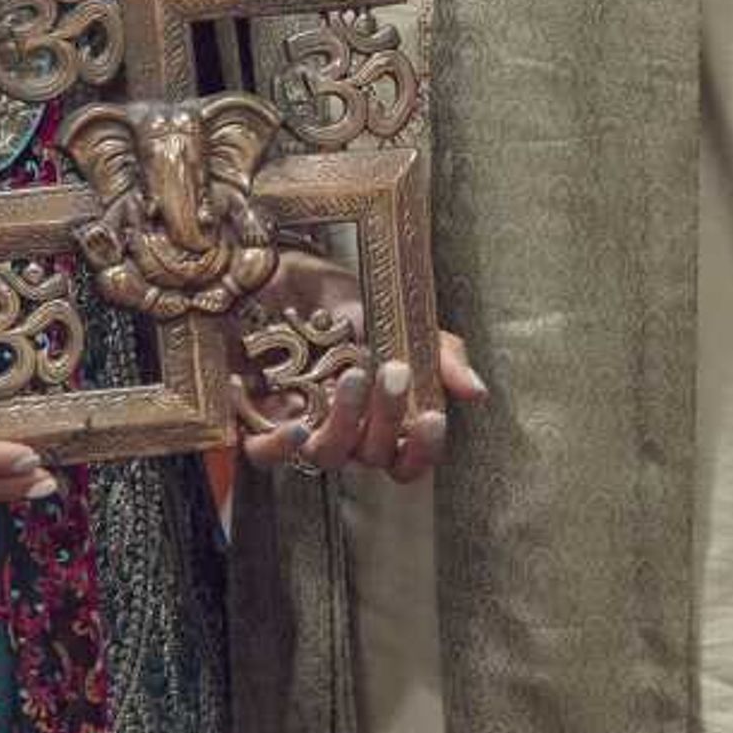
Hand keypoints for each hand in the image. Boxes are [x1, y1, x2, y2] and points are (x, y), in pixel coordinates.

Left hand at [235, 251, 484, 482]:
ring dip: (345, 422)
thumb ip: (441, 355)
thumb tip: (476, 392)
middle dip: (388, 417)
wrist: (278, 271)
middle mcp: (344, 430)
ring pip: (328, 456)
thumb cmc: (341, 301)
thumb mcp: (399, 318)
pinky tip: (297, 422)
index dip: (422, 450)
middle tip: (393, 370)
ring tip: (352, 376)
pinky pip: (264, 456)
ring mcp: (302, 427)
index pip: (406, 460)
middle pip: (373, 456)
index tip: (433, 415)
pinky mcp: (257, 419)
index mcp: (380, 418)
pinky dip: (280, 447)